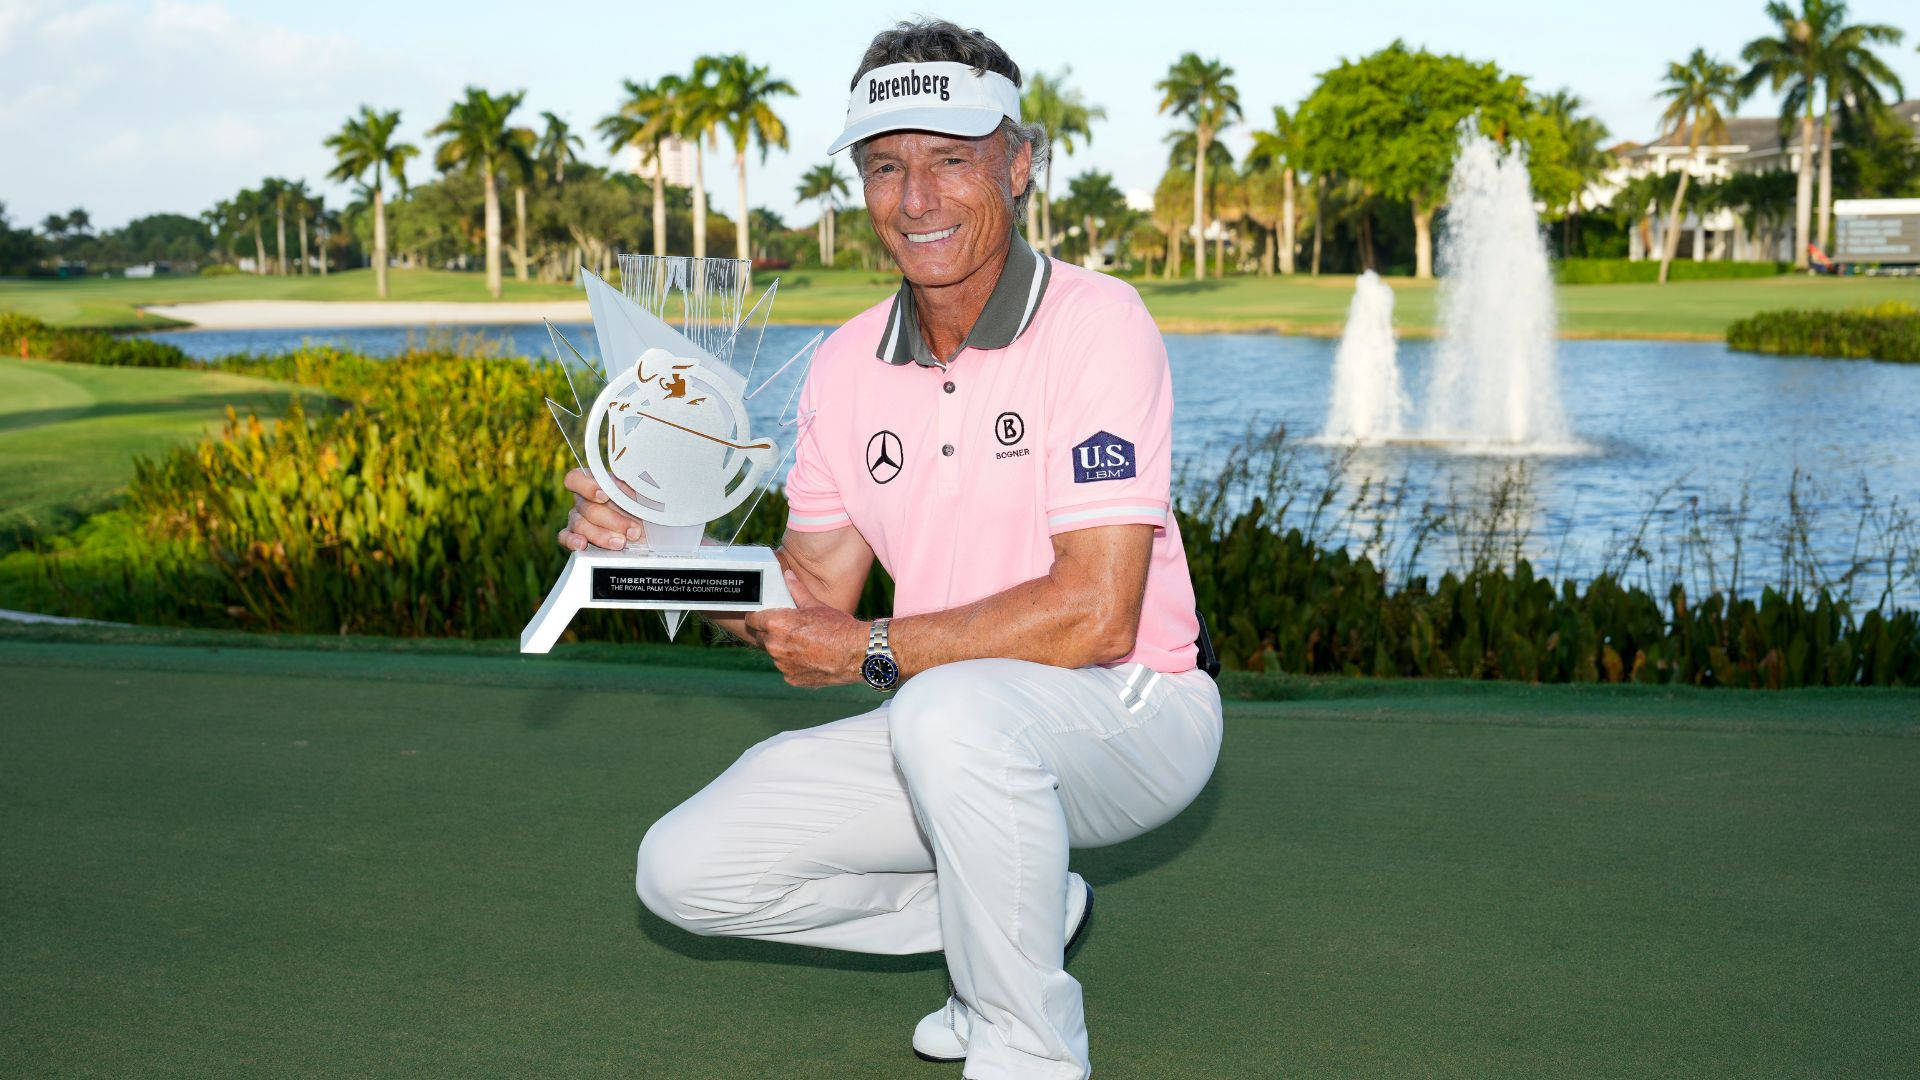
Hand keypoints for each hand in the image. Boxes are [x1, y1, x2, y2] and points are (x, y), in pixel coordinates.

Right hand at [557, 467, 645, 551]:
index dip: (587, 487)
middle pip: (585, 507)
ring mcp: (578, 519)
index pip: (576, 479)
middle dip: (612, 520)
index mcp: (595, 484)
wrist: (651, 533)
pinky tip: (582, 544)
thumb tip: (627, 481)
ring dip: (602, 535)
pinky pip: (565, 537)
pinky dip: (572, 541)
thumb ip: (631, 484)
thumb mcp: (642, 493)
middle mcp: (584, 501)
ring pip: (579, 524)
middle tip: (632, 530)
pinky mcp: (577, 537)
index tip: (605, 496)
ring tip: (621, 542)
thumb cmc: (645, 510)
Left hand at [746, 570, 864, 686]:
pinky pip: (786, 668)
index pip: (751, 619)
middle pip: (761, 637)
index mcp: (776, 624)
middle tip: (788, 628)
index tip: (763, 616)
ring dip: (783, 649)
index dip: (756, 616)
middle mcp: (774, 646)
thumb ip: (797, 591)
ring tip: (804, 643)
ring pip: (775, 654)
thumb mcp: (816, 605)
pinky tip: (810, 657)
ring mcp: (782, 665)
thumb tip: (788, 576)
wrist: (856, 653)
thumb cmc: (837, 627)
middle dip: (770, 632)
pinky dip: (794, 663)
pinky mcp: (791, 678)